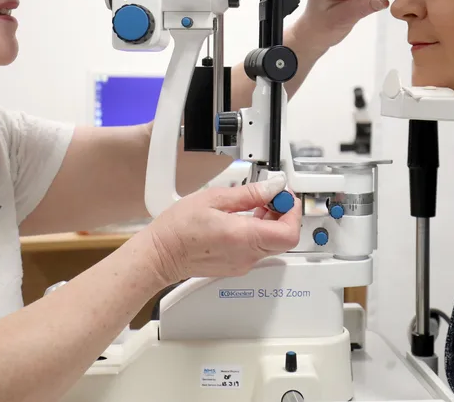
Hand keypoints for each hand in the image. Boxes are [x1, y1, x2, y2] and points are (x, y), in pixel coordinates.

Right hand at [144, 177, 301, 283]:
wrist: (161, 254)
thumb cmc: (179, 228)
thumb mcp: (214, 198)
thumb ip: (249, 194)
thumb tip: (273, 187)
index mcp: (244, 237)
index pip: (289, 232)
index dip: (292, 211)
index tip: (282, 195)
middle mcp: (247, 255)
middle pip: (284, 238)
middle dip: (283, 214)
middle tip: (270, 196)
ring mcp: (243, 264)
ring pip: (272, 243)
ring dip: (271, 222)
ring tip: (253, 204)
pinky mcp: (237, 266)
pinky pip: (258, 249)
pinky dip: (258, 232)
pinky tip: (242, 218)